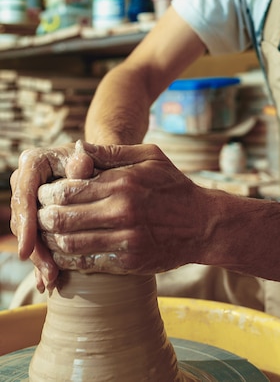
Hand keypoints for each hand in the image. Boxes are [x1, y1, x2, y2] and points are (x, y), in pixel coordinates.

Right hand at [10, 141, 95, 290]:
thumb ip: (86, 160)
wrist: (97, 162)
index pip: (25, 194)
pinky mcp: (36, 216)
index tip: (28, 247)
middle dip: (34, 247)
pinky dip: (42, 260)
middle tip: (48, 269)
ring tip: (52, 277)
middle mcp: (25, 181)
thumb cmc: (97, 158)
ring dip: (39, 257)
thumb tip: (80, 165)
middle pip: (23, 218)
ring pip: (28, 232)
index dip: (26, 222)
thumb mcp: (93, 157)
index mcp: (33, 162)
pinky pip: (35, 240)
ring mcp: (28, 200)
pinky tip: (47, 282)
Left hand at [36, 143, 207, 276]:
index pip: (67, 189)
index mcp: (122, 183)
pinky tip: (65, 251)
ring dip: (50, 240)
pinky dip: (68, 259)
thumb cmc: (174, 186)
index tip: (43, 193)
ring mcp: (124, 240)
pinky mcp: (128, 263)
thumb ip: (111, 152)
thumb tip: (76, 148)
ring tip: (48, 233)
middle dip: (42, 217)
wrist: (203, 224)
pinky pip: (86, 263)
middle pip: (61, 218)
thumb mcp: (150, 156)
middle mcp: (121, 212)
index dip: (47, 193)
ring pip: (68, 244)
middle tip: (39, 214)